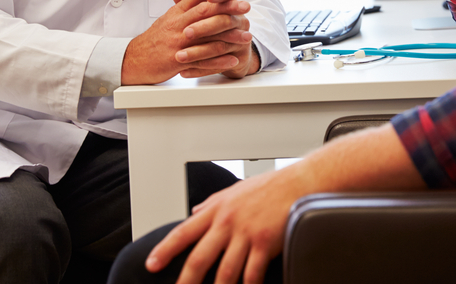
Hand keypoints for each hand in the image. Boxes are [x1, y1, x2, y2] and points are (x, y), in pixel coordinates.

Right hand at [121, 0, 257, 84]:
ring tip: (247, 36)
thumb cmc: (156, 38)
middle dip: (227, 8)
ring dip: (229, 36)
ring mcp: (177, 44)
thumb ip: (186, 2)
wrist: (133, 61)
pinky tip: (233, 60)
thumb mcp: (170, 17)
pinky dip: (218, 62)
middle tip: (246, 5)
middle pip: (204, 12)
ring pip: (206, 37)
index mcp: (176, 13)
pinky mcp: (177, 62)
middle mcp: (177, 26)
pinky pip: (201, 62)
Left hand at [145, 125, 422, 283]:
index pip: (184, 231)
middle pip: (199, 258)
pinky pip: (251, 274)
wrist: (302, 182)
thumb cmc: (272, 186)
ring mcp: (246, 234)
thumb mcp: (235, 190)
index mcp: (217, 208)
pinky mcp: (264, 243)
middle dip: (185, 281)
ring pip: (224, 272)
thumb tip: (194, 212)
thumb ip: (212, 204)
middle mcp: (228, 221)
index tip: (152, 264)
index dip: (165, 249)